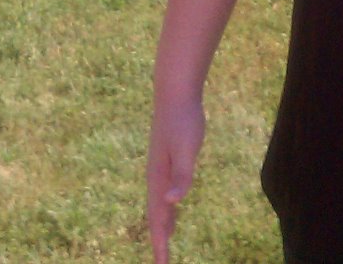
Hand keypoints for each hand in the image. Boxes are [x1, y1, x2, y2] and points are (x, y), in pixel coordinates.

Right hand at [145, 97, 205, 262]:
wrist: (175, 95)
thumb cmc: (183, 122)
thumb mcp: (186, 149)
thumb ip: (181, 177)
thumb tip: (171, 203)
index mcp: (158, 180)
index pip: (158, 220)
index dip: (160, 244)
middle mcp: (155, 179)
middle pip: (156, 218)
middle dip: (159, 243)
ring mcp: (160, 171)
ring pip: (158, 207)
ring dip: (161, 228)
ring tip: (164, 247)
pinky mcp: (167, 163)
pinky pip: (165, 194)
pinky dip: (167, 210)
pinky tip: (172, 210)